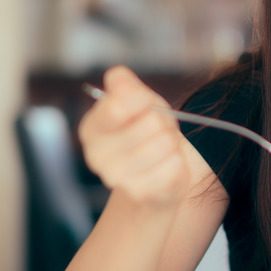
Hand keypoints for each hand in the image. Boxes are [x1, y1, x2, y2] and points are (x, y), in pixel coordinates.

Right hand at [79, 66, 190, 206]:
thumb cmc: (146, 132)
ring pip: (165, 143)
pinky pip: (175, 165)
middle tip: (158, 131)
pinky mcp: (141, 194)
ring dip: (172, 142)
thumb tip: (117, 77)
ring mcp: (117, 178)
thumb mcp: (137, 101)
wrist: (156, 175)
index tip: (146, 104)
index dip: (142, 99)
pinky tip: (165, 166)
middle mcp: (96, 156)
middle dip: (162, 122)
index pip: (118, 105)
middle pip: (150, 122)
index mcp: (91, 128)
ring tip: (163, 148)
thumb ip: (125, 86)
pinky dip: (178, 162)